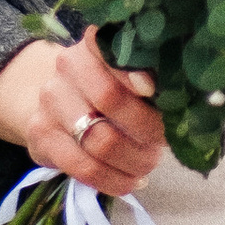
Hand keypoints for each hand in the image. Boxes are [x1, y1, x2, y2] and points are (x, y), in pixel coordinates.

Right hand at [0, 32, 163, 198]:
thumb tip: (183, 102)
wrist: (60, 104)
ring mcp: (50, 99)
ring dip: (134, 160)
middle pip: (110, 99)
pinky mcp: (41, 134)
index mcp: (95, 44)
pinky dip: (114, 180)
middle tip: (164, 141)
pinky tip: (132, 181)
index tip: (154, 91)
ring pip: (99, 140)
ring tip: (149, 164)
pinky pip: (83, 167)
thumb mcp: (131, 76)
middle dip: (147, 128)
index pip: (110, 49)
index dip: (133, 72)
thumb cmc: (112, 89)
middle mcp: (68, 65)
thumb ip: (154, 80)